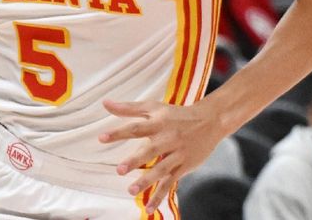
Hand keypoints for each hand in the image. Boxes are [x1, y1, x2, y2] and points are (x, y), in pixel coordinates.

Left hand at [99, 99, 222, 213]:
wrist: (209, 121)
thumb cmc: (176, 114)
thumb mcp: (153, 107)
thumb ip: (128, 108)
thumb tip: (105, 103)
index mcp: (158, 123)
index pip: (136, 128)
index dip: (119, 133)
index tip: (101, 138)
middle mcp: (168, 138)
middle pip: (150, 150)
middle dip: (135, 160)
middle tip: (119, 170)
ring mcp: (177, 153)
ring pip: (161, 169)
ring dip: (147, 181)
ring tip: (131, 190)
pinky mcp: (185, 166)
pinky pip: (171, 182)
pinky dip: (160, 195)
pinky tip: (150, 207)